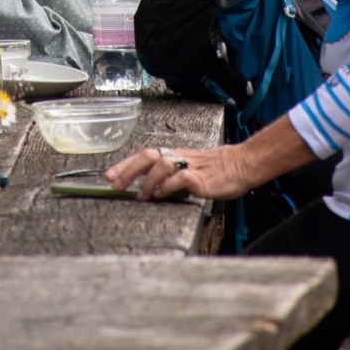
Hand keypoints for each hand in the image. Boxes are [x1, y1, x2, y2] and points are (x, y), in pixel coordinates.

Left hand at [103, 145, 251, 200]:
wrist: (241, 165)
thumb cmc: (215, 170)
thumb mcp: (187, 170)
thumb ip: (168, 177)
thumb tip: (146, 189)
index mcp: (174, 155)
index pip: (144, 155)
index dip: (125, 164)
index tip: (108, 175)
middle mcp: (179, 157)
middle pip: (148, 156)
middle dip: (128, 169)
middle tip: (115, 184)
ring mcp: (189, 167)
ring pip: (162, 164)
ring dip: (148, 180)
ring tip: (142, 195)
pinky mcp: (201, 178)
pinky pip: (180, 178)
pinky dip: (168, 186)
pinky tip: (162, 194)